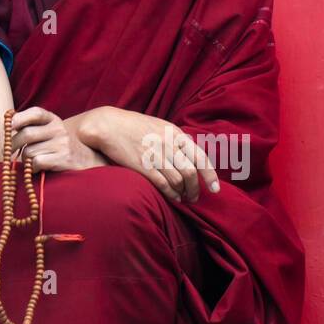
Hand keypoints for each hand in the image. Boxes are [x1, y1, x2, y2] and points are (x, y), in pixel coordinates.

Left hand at [10, 106, 106, 171]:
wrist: (85, 162)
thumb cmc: (58, 147)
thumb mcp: (48, 132)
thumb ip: (31, 127)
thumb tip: (7, 126)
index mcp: (53, 120)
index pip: (36, 113)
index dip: (20, 118)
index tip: (10, 126)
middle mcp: (59, 129)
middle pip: (27, 134)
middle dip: (12, 145)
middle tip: (7, 152)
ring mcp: (62, 143)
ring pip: (29, 151)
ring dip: (25, 160)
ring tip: (31, 162)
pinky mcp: (63, 158)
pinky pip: (36, 162)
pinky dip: (32, 168)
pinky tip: (37, 168)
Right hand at [81, 106, 219, 203]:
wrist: (108, 125)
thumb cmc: (133, 127)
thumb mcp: (159, 126)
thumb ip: (175, 140)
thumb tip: (190, 156)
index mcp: (174, 133)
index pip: (200, 157)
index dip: (210, 175)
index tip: (215, 189)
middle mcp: (168, 143)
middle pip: (191, 172)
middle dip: (196, 189)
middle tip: (196, 197)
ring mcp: (155, 154)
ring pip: (179, 180)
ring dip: (184, 193)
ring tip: (184, 198)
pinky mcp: (142, 165)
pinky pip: (163, 184)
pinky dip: (171, 194)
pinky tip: (173, 197)